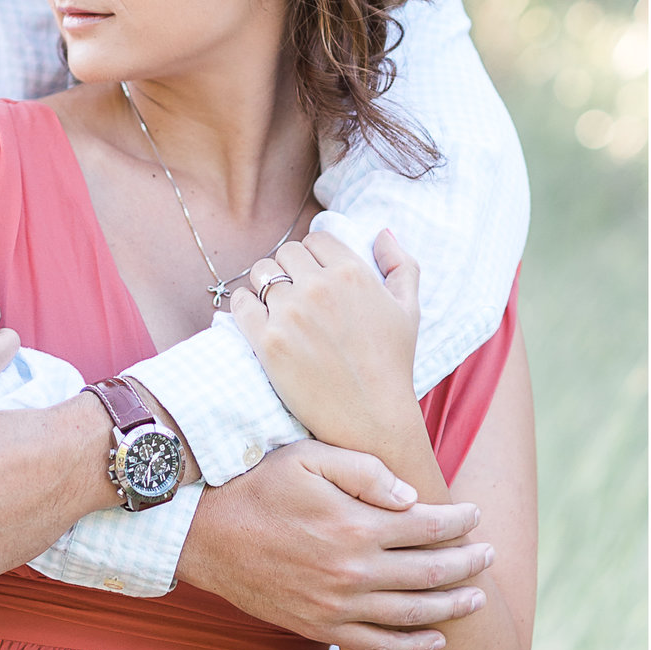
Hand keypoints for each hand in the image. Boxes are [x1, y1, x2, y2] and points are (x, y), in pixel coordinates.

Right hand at [178, 440, 493, 649]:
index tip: (475, 514)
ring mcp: (337, 605)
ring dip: (452, 606)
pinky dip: (413, 645)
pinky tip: (437, 639)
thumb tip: (413, 497)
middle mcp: (353, 571)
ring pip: (413, 613)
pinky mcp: (320, 627)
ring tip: (478, 599)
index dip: (459, 521)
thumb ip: (366, 471)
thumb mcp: (309, 457)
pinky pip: (378, 645)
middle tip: (490, 555)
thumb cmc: (257, 484)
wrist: (203, 534)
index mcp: (356, 525)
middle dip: (468, 563)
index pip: (428, 526)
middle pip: (431, 572)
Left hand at [225, 230, 422, 452]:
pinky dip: (245, 306)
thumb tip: (382, 232)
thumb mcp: (409, 309)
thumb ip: (402, 264)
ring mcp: (290, 314)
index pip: (316, 239)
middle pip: (285, 253)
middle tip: (296, 294)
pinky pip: (241, 303)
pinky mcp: (268, 342)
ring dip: (265, 285)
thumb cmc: (393, 364)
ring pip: (260, 273)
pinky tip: (258, 319)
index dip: (315, 255)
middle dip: (289, 269)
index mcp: (353, 272)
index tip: (315, 275)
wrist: (371, 418)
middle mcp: (319, 287)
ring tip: (276, 307)